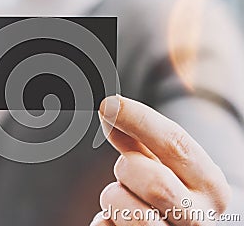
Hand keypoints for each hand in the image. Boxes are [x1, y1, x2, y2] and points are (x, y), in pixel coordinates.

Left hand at [90, 95, 230, 225]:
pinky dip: (104, 219)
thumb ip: (139, 140)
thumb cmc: (169, 194)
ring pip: (126, 209)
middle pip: (154, 182)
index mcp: (211, 188)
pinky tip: (119, 222)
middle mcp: (200, 220)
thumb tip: (110, 108)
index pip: (176, 144)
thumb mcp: (164, 166)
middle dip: (128, 169)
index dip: (139, 119)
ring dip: (113, 198)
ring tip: (125, 201)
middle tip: (127, 172)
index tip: (109, 103)